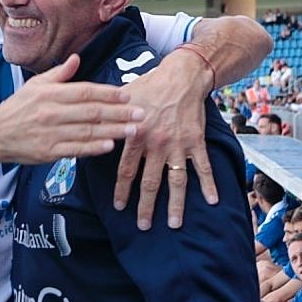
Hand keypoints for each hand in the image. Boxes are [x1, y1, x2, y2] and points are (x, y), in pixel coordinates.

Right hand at [0, 54, 142, 164]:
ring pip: (88, 131)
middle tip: (140, 113)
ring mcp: (51, 133)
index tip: (127, 95)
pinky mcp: (49, 152)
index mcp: (50, 94)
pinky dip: (93, 147)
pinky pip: (75, 149)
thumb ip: (58, 73)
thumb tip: (76, 58)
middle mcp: (52, 112)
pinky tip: (110, 146)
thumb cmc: (17, 108)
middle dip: (119, 113)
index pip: (85, 91)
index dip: (108, 93)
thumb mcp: (35, 85)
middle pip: (92, 112)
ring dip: (113, 131)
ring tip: (133, 130)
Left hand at [112, 49, 215, 229]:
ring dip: (175, 205)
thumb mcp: (123, 100)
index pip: (126, 170)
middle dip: (145, 207)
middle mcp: (156, 144)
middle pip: (150, 182)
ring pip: (176, 182)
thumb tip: (88, 127)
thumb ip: (108, 117)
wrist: (182, 75)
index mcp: (136, 136)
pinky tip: (213, 201)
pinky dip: (209, 184)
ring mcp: (178, 145)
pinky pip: (203, 167)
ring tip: (173, 224)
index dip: (123, 190)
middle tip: (143, 226)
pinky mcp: (196, 142)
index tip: (120, 207)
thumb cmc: (150, 86)